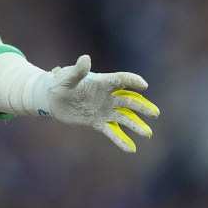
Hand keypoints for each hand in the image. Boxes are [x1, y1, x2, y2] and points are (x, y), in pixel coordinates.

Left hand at [35, 55, 157, 151]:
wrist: (53, 99)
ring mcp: (105, 111)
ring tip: (147, 134)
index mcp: (103, 82)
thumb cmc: (61, 83)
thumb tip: (86, 58)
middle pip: (129, 101)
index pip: (122, 80)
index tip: (144, 85)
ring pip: (125, 118)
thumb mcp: (68, 77)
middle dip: (142, 107)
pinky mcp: (98, 123)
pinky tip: (131, 149)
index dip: (133, 81)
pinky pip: (112, 132)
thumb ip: (78, 70)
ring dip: (136, 126)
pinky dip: (121, 140)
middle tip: (155, 114)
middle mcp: (108, 97)